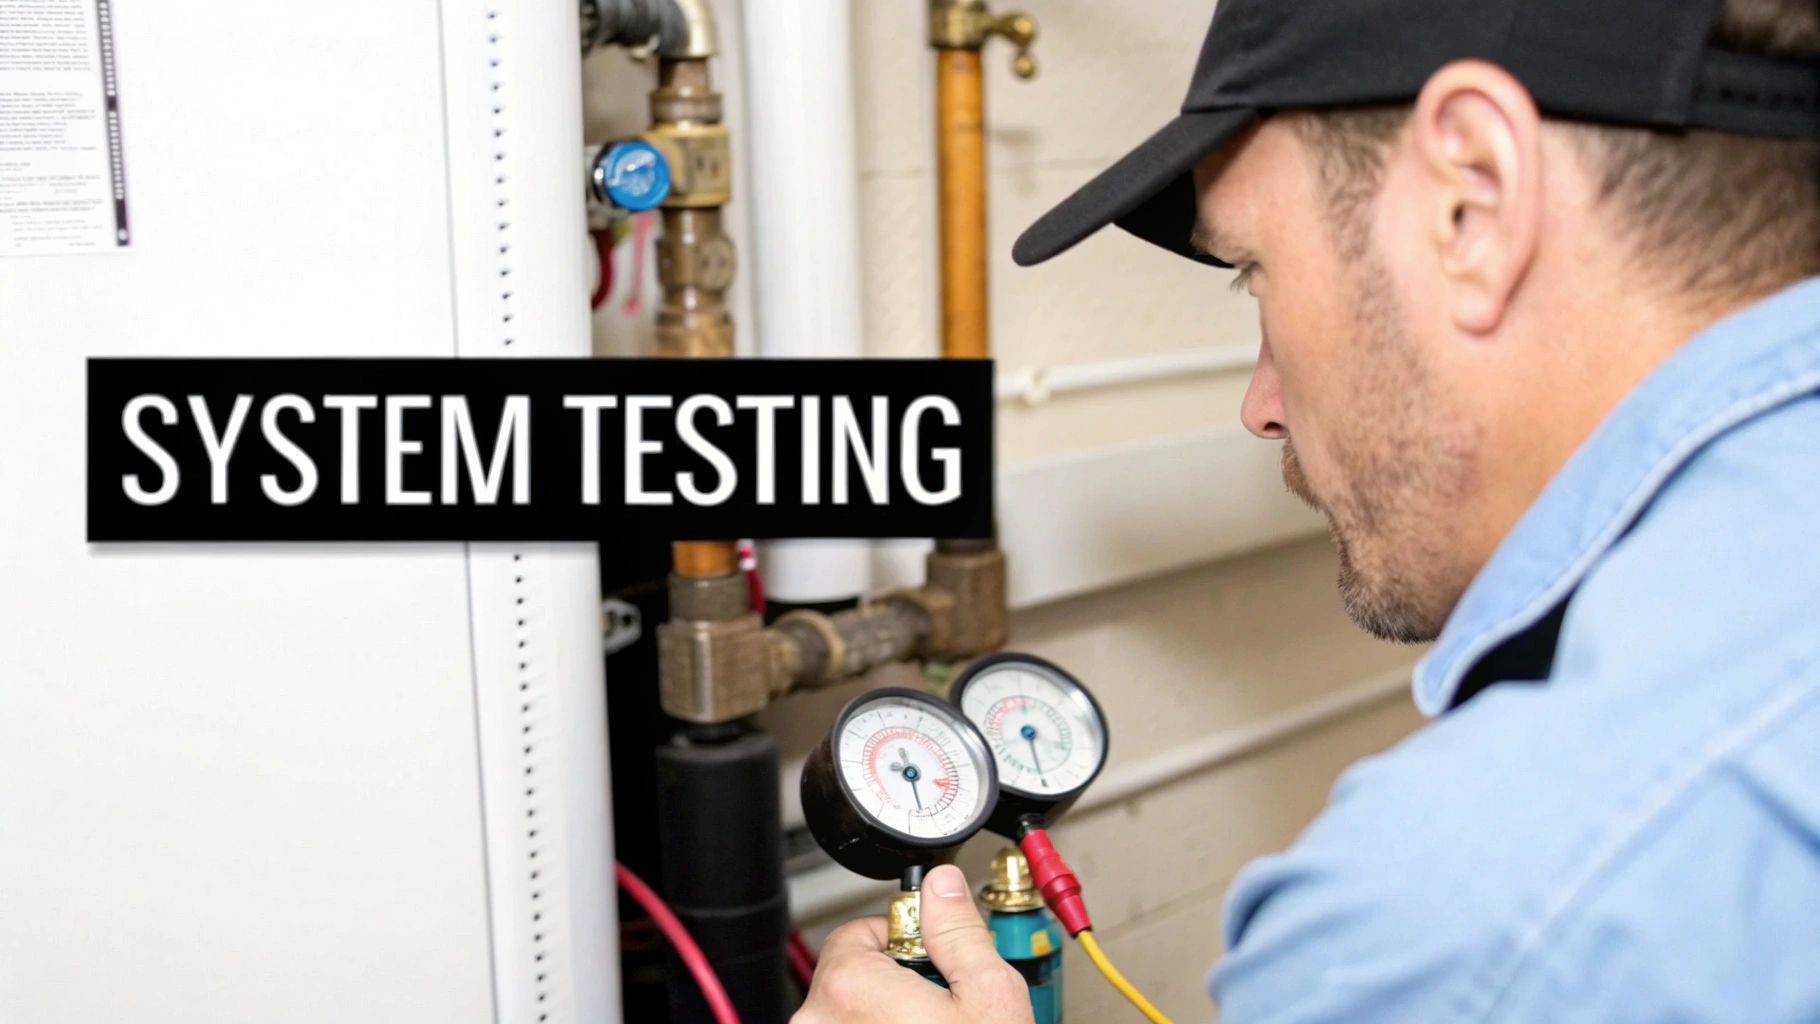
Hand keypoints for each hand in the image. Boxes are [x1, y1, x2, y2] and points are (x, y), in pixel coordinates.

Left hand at [791, 865, 1035, 1023]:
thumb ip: (960, 930)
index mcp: (849, 986)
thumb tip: (941, 884)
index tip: (936, 961)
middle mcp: (817, 1020)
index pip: (861, 930)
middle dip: (896, 976)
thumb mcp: (989, 995)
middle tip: (941, 1002)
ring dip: (885, 1010)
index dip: (909, 940)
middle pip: (853, 969)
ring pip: (850, 1009)